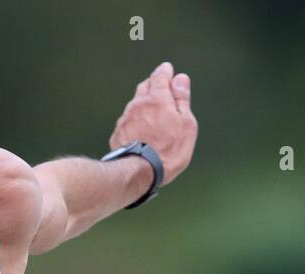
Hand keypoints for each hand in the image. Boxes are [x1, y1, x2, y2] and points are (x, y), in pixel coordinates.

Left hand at [109, 62, 197, 186]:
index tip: (168, 70)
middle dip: (153, 85)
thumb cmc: (168, 150)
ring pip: (135, 104)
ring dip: (143, 105)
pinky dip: (135, 121)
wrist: (140, 172)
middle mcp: (138, 104)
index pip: (160, 75)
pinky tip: (140, 132)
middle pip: (145, 86)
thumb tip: (180, 78)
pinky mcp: (118, 133)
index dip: (165, 71)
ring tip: (152, 116)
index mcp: (157, 98)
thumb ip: (182, 99)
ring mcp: (125, 118)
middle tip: (161, 90)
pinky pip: (128, 121)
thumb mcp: (185, 124)